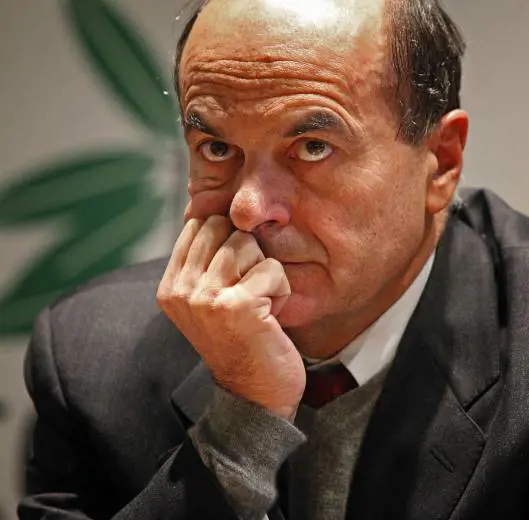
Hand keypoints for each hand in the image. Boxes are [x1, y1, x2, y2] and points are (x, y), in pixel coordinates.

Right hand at [157, 216, 304, 419]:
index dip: (229, 238)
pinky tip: (271, 317)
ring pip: (248, 244)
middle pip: (224, 228)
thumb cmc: (244, 341)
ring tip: (260, 305)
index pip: (198, 224)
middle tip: (251, 292)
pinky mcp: (236, 305)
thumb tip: (220, 210)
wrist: (255, 395)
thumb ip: (207, 261)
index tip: (238, 274)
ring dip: (266, 274)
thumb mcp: (212, 300)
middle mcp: (181, 289)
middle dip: (249, 254)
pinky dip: (281, 291)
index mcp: (171, 285)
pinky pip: (272, 269)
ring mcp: (205, 297)